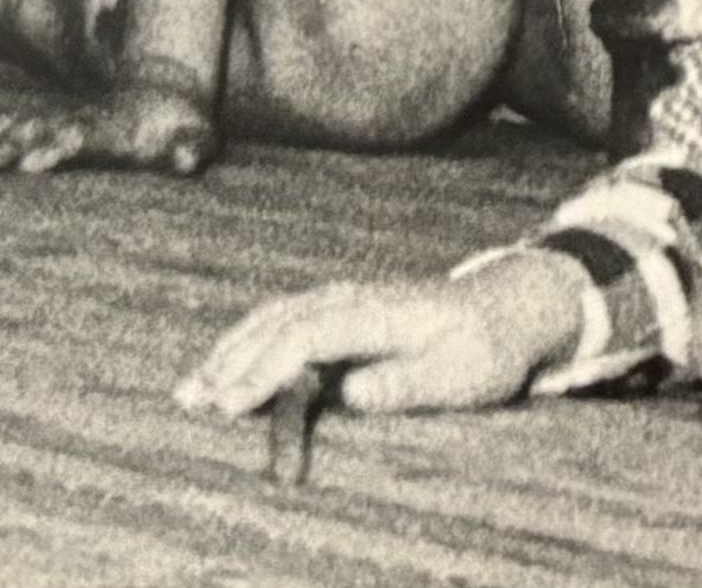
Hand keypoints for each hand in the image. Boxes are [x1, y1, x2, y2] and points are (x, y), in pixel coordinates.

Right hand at [0, 76, 216, 175]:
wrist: (162, 94)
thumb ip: (188, 149)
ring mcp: (56, 122)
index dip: (59, 148)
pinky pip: (0, 128)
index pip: (78, 138)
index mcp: (107, 130)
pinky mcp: (43, 127)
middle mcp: (74, 123)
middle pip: (34, 133)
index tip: (36, 164)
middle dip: (7, 148)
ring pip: (9, 129)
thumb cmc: (177, 129)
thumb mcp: (191, 139)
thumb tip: (189, 159)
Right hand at [176, 254, 585, 419]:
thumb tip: (351, 394)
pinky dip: (250, 339)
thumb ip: (407, 385)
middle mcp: (357, 297)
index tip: (231, 405)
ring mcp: (349, 297)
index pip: (309, 334)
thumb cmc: (486, 350)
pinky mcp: (344, 308)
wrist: (509, 309)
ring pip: (276, 315)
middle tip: (192, 401)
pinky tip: (226, 364)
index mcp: (382, 312)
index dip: (266, 368)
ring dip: (232, 348)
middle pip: (280, 320)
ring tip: (192, 388)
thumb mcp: (461, 375)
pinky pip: (286, 317)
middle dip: (232, 359)